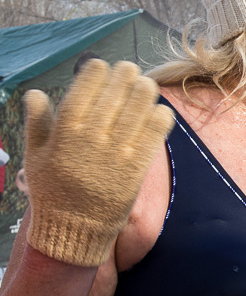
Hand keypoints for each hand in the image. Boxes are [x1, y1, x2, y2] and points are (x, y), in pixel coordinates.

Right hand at [23, 60, 174, 266]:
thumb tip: (35, 92)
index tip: (101, 65)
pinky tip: (160, 110)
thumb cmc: (53, 191)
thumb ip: (37, 123)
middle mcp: (91, 141)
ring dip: (144, 93)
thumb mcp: (35, 157)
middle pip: (114, 97)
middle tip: (129, 69)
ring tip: (146, 84)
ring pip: (136, 111)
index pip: (82, 92)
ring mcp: (116, 154)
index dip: (94, 74)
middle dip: (123, 77)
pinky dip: (159, 119)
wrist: (74, 229)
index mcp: (64, 134)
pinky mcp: (136, 169)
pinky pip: (153, 136)